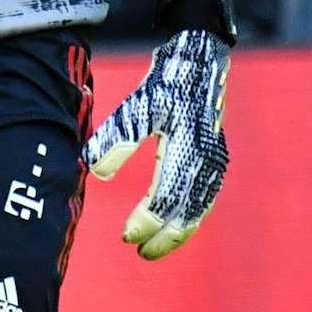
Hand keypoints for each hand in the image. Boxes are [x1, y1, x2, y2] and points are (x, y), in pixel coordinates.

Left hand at [82, 28, 229, 258]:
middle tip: (141, 252)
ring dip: (179, 231)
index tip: (126, 235)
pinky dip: (192, 217)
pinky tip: (177, 225)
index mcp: (187, 147)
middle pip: (188, 211)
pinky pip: (206, 197)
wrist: (200, 59)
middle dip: (165, 236)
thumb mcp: (137, 106)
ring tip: (156, 247)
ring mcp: (215, 158)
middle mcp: (206, 157)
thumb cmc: (167, 82)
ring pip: (200, 208)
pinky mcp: (216, 157)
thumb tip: (95, 170)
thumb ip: (116, 138)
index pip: (167, 197)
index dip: (147, 221)